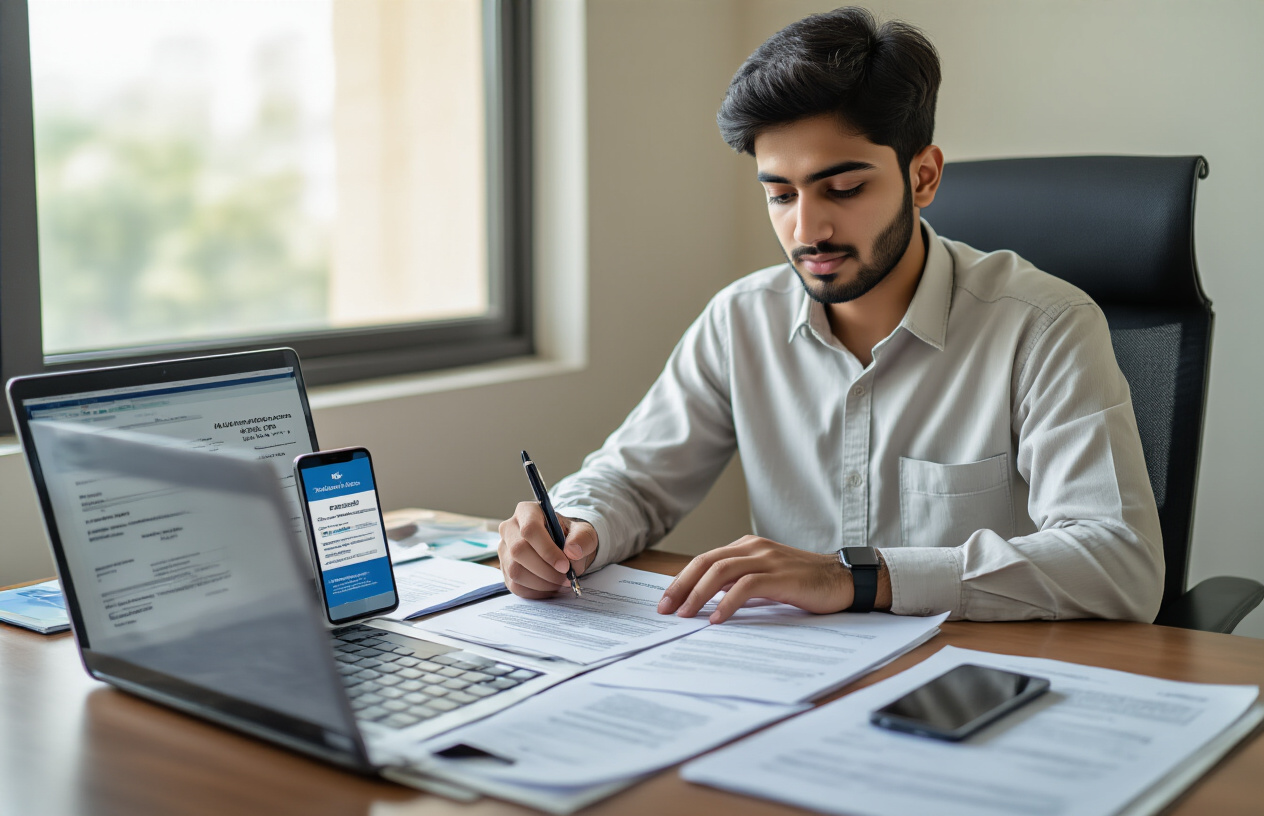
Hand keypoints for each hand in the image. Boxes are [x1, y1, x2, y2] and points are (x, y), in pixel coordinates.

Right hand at [497, 502, 598, 598]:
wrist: (565, 547)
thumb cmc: (571, 536)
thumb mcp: (584, 532)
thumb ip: (582, 539)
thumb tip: (572, 552)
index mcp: (527, 511)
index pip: (530, 529)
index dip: (547, 550)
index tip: (565, 565)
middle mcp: (509, 528)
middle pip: (518, 551)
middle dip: (545, 570)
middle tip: (566, 578)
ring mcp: (504, 549)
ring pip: (515, 571)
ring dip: (542, 583)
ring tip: (561, 582)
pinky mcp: (504, 569)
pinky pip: (515, 585)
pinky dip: (536, 591)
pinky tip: (551, 587)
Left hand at [657, 536, 852, 622]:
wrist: (843, 580)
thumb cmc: (804, 583)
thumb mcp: (766, 580)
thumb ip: (740, 584)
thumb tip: (709, 600)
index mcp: (747, 547)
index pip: (704, 560)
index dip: (682, 580)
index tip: (666, 601)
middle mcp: (753, 548)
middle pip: (706, 563)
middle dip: (681, 586)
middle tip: (665, 608)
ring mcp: (767, 559)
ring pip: (721, 571)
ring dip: (698, 594)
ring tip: (684, 615)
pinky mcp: (781, 576)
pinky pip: (746, 586)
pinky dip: (727, 603)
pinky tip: (716, 619)